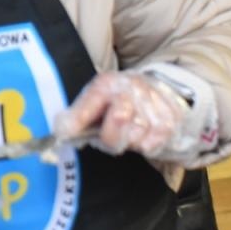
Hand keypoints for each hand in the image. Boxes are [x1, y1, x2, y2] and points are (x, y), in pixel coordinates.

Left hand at [53, 70, 194, 158]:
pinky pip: (152, 144)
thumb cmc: (118, 103)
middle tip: (109, 139)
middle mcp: (132, 87)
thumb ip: (76, 117)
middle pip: (120, 118)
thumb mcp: (96, 102)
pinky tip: (144, 137)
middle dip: (111, 137)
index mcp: (108, 83)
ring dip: (129, 142)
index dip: (78, 118)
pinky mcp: (169, 119)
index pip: (93, 98)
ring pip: (136, 136)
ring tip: (129, 134)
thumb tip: (60, 132)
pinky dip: (145, 146)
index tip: (64, 133)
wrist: (159, 93)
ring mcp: (153, 102)